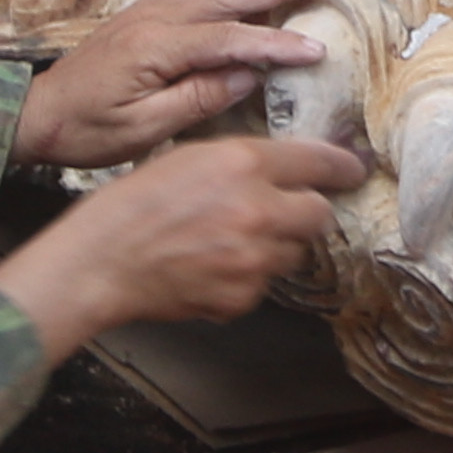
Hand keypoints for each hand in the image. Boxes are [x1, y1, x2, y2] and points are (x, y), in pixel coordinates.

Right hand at [0, 131, 363, 352]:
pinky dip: (247, 277)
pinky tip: (211, 266)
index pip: (317, 160)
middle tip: (280, 211)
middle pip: (319, 213)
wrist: (100, 263)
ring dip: (275, 246)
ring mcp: (252, 259)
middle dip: (306, 211)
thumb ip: (245, 161)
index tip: (353, 168)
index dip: (341, 164)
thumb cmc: (132, 205)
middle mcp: (257, 209)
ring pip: (294, 252)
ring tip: (229, 240)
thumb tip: (288, 168)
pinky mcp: (242, 296)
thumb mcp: (189, 157)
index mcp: (242, 163)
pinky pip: (264, 284)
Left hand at [14, 0, 335, 170]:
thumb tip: (247, 75)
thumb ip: (196, 100)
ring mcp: (149, 10)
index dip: (275, 45)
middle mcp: (155, 19)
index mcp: (156, 50)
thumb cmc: (87, 131)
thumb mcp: (142, 130)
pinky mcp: (143, 10)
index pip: (229, 42)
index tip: (316, 50)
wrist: (38, 116)